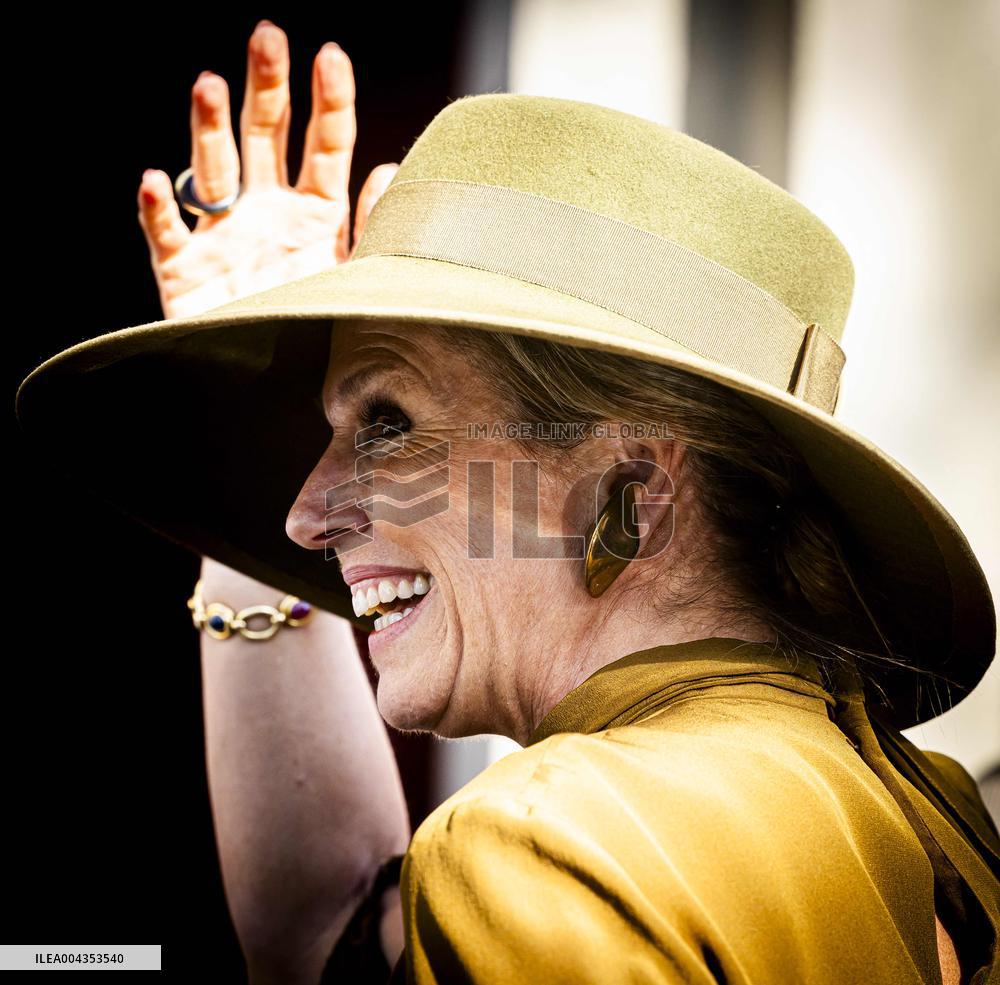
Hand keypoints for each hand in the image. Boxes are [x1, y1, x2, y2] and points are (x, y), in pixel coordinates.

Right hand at [137, 19, 396, 319]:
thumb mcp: (357, 279)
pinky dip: (157, 208)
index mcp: (318, 216)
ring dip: (208, 129)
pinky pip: (164, 233)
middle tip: (267, 37)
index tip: (330, 55)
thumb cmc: (323, 337)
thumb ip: (372, 225)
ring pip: (212, 171)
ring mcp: (225, 239)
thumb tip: (391, 169)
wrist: (280, 396)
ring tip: (210, 85)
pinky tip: (155, 179)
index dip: (328, 101)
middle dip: (266, 88)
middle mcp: (270, 216)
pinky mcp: (184, 272)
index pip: (324, 146)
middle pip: (265, 139)